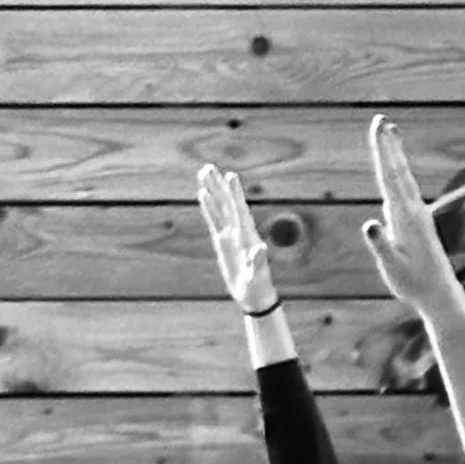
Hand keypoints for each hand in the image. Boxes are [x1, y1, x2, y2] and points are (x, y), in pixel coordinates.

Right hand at [196, 165, 275, 314]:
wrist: (254, 296)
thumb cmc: (258, 287)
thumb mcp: (258, 275)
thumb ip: (258, 262)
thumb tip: (261, 249)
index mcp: (248, 236)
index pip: (240, 210)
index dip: (235, 194)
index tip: (231, 176)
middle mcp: (239, 231)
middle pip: (227, 204)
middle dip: (219, 185)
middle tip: (209, 167)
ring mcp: (230, 235)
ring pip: (220, 208)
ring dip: (213, 191)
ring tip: (204, 174)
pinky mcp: (223, 242)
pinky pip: (214, 220)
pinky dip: (209, 208)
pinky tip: (203, 195)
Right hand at [365, 115, 462, 317]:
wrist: (440, 295)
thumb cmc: (414, 284)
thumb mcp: (393, 268)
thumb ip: (381, 245)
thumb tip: (369, 224)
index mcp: (405, 217)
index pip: (390, 177)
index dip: (383, 151)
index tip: (378, 128)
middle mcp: (413, 211)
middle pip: (397, 171)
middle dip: (388, 144)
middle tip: (381, 119)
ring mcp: (417, 215)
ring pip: (403, 178)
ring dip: (394, 154)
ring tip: (389, 133)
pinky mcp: (418, 222)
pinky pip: (405, 190)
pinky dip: (398, 174)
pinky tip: (394, 169)